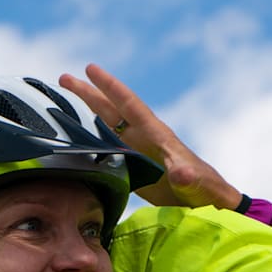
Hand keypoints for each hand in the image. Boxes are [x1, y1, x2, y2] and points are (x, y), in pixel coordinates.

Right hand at [60, 63, 242, 210]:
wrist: (206, 202)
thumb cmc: (206, 190)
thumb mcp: (197, 184)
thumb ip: (188, 176)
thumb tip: (181, 173)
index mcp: (157, 135)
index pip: (130, 105)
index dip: (111, 87)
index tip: (90, 69)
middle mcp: (145, 137)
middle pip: (113, 109)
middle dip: (90, 92)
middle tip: (64, 76)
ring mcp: (138, 149)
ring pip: (108, 123)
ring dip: (88, 107)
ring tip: (67, 91)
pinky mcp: (134, 164)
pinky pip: (109, 144)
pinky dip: (93, 135)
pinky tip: (80, 132)